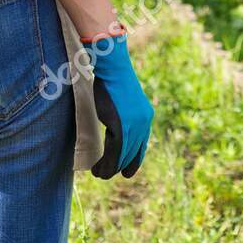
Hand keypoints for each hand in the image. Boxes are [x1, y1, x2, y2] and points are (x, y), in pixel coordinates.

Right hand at [81, 32, 153, 178]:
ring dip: (109, 168)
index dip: (134, 161)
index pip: (142, 146)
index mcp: (146, 117)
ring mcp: (134, 125)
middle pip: (132, 153)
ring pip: (123, 156)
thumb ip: (122, 116)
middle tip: (103, 174)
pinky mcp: (122, 126)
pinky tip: (97, 168)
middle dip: (118, 166)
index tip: (126, 172)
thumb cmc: (112, 81)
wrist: (112, 68)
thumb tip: (114, 128)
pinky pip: (115, 151)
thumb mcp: (121, 103)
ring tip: (98, 174)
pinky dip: (106, 163)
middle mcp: (144, 123)